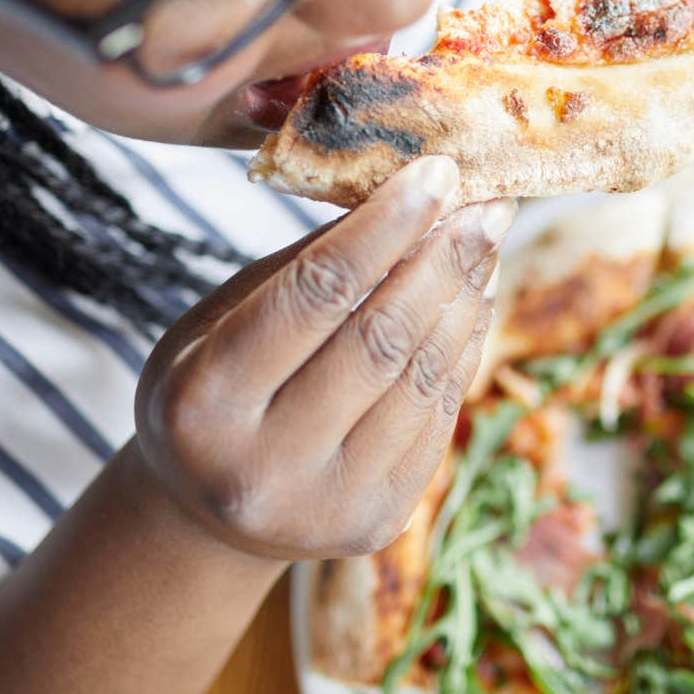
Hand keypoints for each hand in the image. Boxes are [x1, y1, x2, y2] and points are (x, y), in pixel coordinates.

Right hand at [132, 155, 512, 560]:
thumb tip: (407, 194)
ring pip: (421, 378)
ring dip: (466, 299)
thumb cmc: (211, 390)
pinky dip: (464, 348)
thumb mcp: (223, 320)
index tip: (439, 172)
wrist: (204, 517)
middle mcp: (262, 467)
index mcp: (203, 404)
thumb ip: (306, 268)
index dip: (386, 226)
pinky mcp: (378, 521)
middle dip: (444, 260)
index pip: (314, 294)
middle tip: (489, 203)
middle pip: (380, 340)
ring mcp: (325, 506)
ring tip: (487, 242)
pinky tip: (475, 299)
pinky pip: (439, 415)